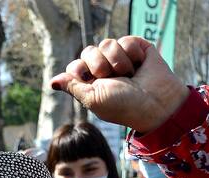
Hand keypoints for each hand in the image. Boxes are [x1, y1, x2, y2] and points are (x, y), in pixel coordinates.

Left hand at [51, 36, 189, 132]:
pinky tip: (139, 66)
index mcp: (92, 84)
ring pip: (106, 43)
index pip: (75, 65)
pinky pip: (125, 40)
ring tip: (129, 75)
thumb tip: (52, 82)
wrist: (155, 104)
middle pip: (88, 51)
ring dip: (117, 61)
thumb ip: (73, 86)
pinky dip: (132, 54)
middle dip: (98, 64)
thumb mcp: (93, 99)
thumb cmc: (124, 107)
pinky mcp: (137, 49)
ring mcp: (121, 59)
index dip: (79, 69)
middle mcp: (105, 70)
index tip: (88, 78)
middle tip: (112, 78)